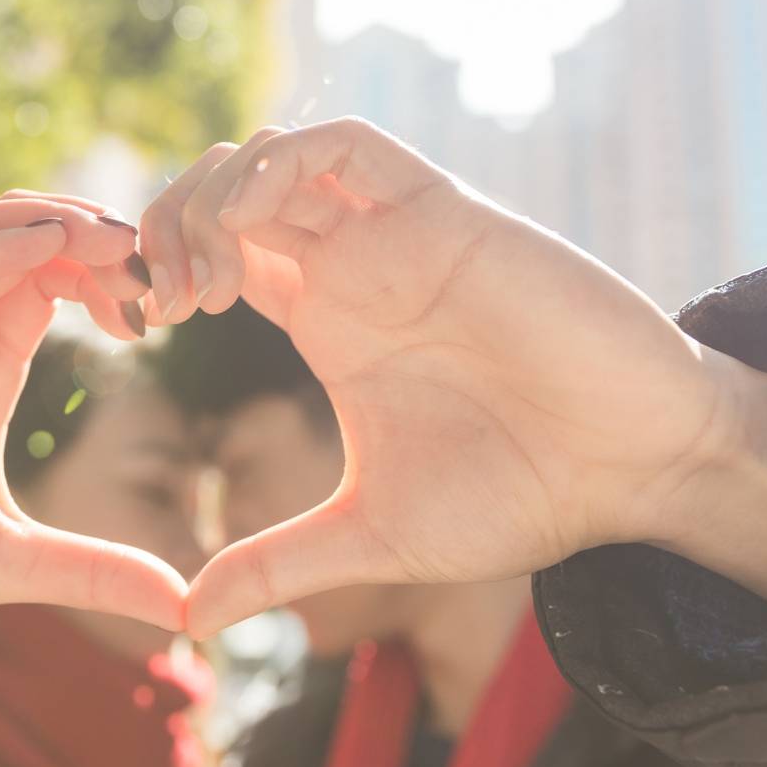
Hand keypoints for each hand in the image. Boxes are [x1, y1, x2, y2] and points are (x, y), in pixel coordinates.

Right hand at [0, 194, 179, 641]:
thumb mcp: (3, 562)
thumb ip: (91, 572)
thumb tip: (188, 610)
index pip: (61, 280)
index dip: (117, 276)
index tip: (167, 310)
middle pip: (29, 236)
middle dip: (98, 233)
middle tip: (157, 259)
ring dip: (47, 220)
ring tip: (111, 237)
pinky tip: (39, 247)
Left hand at [143, 119, 766, 636]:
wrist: (631, 470)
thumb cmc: (519, 496)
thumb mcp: (371, 536)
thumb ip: (278, 567)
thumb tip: (186, 621)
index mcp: (325, 319)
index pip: (216, 253)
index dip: (160, 270)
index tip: (135, 328)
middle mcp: (352, 266)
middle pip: (228, 193)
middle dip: (168, 224)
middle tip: (157, 299)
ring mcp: (394, 234)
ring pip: (275, 156)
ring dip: (215, 193)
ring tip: (202, 276)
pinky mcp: (444, 213)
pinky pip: (346, 146)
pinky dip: (283, 164)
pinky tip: (252, 225)